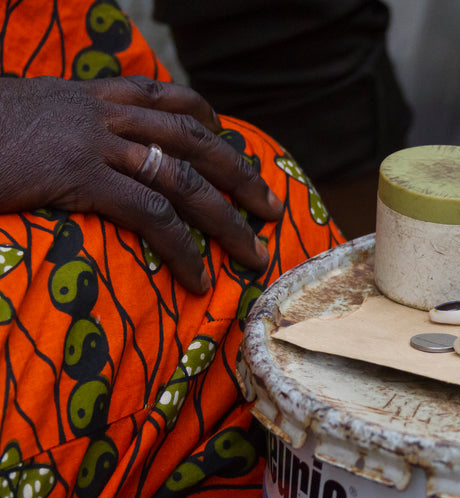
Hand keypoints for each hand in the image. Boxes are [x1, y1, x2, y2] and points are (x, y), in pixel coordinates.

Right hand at [0, 75, 284, 292]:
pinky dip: (183, 248)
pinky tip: (198, 277)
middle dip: (240, 174)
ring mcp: (94, 141)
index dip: (206, 119)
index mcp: (89, 96)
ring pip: (184, 179)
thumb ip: (59, 131)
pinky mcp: (79, 175)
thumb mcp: (21, 118)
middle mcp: (102, 112)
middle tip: (272, 207)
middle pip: (193, 139)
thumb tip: (68, 152)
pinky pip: (152, 215)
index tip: (231, 140)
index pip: (165, 97)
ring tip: (255, 254)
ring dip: (228, 220)